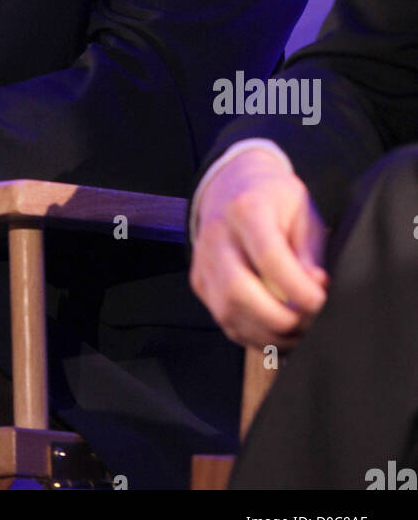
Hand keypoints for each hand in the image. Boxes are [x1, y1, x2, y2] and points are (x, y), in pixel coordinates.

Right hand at [189, 148, 328, 349]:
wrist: (231, 184)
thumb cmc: (274, 198)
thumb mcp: (302, 210)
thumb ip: (309, 251)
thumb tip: (316, 289)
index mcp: (247, 208)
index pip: (269, 257)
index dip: (298, 288)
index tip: (320, 300)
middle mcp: (217, 234)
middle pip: (238, 291)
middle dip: (278, 319)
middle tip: (307, 324)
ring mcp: (203, 261)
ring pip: (227, 312)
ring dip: (267, 334)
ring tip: (296, 334)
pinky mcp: (199, 282)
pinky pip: (223, 320)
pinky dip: (252, 335)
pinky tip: (276, 333)